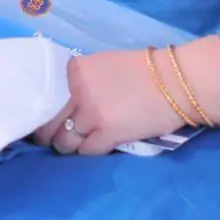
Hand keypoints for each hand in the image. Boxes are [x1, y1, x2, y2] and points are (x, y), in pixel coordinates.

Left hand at [33, 49, 187, 157]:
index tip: (44, 120)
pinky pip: (86, 152)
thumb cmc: (143, 71)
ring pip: (63, 142)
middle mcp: (77, 91)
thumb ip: (80, 82)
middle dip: (48, 135)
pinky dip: (87, 153)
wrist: (177, 81)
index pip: (44, 97)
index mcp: (74, 71)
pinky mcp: (108, 134)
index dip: (42, 112)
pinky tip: (96, 147)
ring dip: (66, 148)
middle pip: (48, 122)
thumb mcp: (103, 66)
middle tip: (52, 140)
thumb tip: (63, 101)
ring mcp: (91, 113)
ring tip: (73, 147)